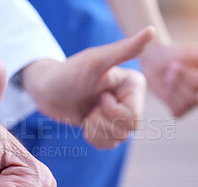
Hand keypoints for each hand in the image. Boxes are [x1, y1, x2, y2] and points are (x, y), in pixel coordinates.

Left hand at [21, 27, 155, 148]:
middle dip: (102, 122)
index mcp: (133, 85)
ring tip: (86, 113)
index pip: (134, 117)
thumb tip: (151, 30)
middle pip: (127, 130)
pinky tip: (85, 123)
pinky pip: (109, 145)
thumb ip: (124, 50)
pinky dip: (93, 138)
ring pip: (118, 139)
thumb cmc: (68, 73)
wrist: (47, 90)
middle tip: (90, 107)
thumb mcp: (95, 62)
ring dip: (95, 130)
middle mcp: (130, 99)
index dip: (111, 113)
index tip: (98, 96)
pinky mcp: (107, 126)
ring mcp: (119, 114)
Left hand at [140, 43, 197, 116]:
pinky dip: (169, 101)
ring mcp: (196, 103)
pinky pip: (178, 112)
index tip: (174, 65)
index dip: (184, 75)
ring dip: (172, 91)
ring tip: (168, 81)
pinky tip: (168, 92)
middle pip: (194, 97)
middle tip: (169, 73)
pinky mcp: (182, 110)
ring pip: (186, 105)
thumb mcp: (191, 52)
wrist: (154, 62)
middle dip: (177, 84)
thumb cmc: (174, 55)